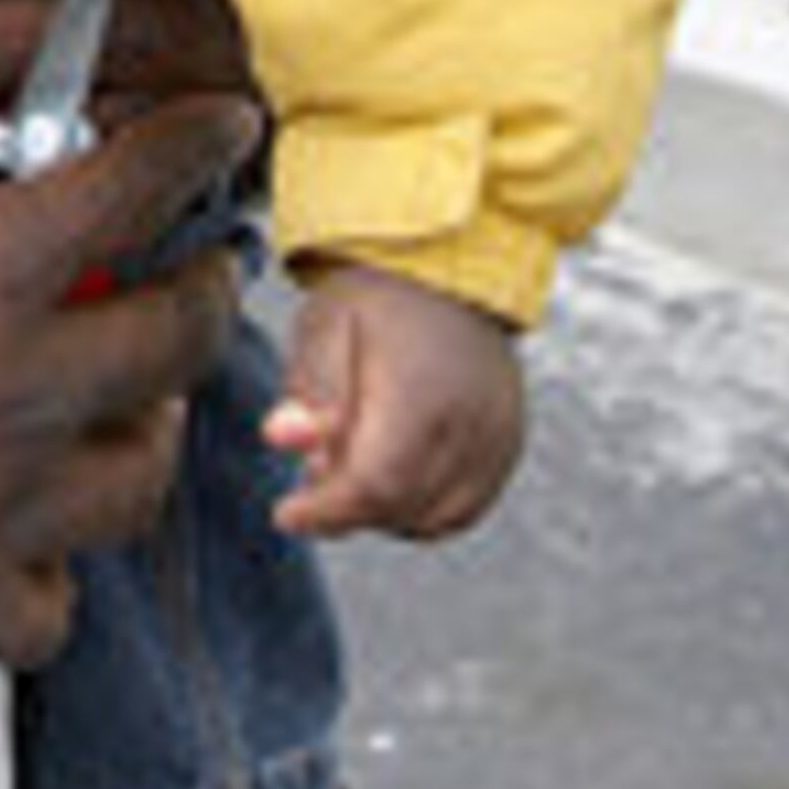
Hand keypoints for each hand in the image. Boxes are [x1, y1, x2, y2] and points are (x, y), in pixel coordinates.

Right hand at [0, 0, 260, 675]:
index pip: (135, 188)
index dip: (195, 144)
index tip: (226, 128)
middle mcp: (13, 396)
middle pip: (172, 342)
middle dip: (199, 295)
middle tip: (196, 275)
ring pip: (137, 480)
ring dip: (149, 434)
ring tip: (140, 409)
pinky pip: (54, 608)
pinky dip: (55, 578)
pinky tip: (34, 552)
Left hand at [264, 262, 528, 540]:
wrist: (448, 270)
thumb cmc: (376, 300)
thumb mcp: (326, 323)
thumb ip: (308, 387)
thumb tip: (280, 439)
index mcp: (423, 391)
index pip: (375, 484)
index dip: (327, 511)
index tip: (285, 513)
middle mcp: (472, 422)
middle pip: (401, 506)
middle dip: (348, 507)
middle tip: (315, 473)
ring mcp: (498, 437)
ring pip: (433, 518)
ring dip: (383, 511)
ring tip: (353, 461)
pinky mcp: (508, 445)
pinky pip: (463, 508)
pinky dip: (420, 508)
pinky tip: (391, 472)